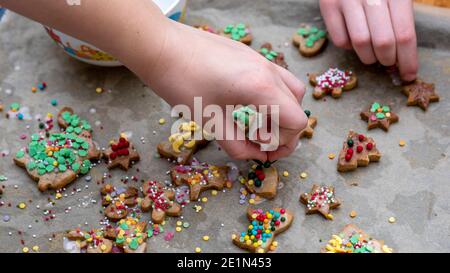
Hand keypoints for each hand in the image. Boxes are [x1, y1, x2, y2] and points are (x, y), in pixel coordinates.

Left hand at [145, 21, 307, 161]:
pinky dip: (272, 98)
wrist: (161, 46)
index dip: (283, 143)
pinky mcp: (250, 55)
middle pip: (297, 108)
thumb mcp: (210, 121)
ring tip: (257, 124)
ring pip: (291, 91)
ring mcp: (260, 59)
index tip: (259, 149)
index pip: (297, 121)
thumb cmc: (181, 83)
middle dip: (284, 132)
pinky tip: (249, 105)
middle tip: (259, 142)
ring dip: (280, 113)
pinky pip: (275, 79)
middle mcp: (268, 70)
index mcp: (262, 87)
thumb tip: (256, 155)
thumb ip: (238, 145)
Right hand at [320, 0, 417, 80]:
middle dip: (388, 59)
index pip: (405, 34)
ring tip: (371, 56)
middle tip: (387, 62)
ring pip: (360, 43)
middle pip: (383, 42)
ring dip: (368, 57)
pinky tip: (353, 40)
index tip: (408, 74)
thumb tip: (403, 55)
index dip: (408, 59)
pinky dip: (348, 47)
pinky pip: (339, 39)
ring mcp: (347, 0)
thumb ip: (400, 19)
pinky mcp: (328, 5)